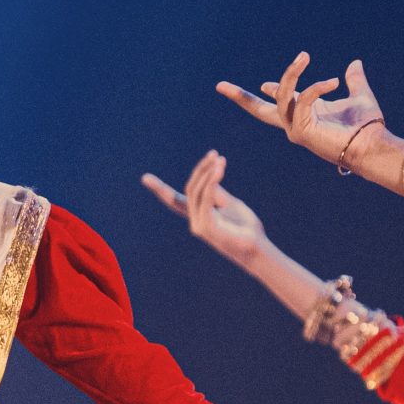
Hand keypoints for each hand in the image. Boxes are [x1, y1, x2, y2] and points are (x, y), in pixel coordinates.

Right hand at [142, 151, 267, 266]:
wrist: (258, 249)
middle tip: (214, 154)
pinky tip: (219, 170)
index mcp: (198, 216)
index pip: (176, 201)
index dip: (161, 190)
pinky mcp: (207, 226)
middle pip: (190, 189)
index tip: (145, 178)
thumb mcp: (230, 204)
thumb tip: (209, 175)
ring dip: (209, 173)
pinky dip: (212, 182)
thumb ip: (217, 192)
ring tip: (220, 160)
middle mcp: (195, 220)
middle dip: (201, 170)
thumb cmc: (246, 229)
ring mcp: (199, 225)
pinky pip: (205, 199)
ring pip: (197, 192)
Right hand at [217, 53, 383, 164]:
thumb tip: (355, 63)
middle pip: (260, 111)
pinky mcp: (301, 132)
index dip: (271, 90)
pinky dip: (316, 88)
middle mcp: (296, 124)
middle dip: (240, 97)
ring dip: (290, 74)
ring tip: (304, 56)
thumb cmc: (369, 128)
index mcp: (306, 115)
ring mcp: (296, 130)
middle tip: (219, 85)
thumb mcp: (359, 97)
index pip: (280, 103)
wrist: (375, 147)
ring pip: (280, 97)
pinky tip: (333, 81)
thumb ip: (354, 80)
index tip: (263, 85)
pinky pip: (301, 101)